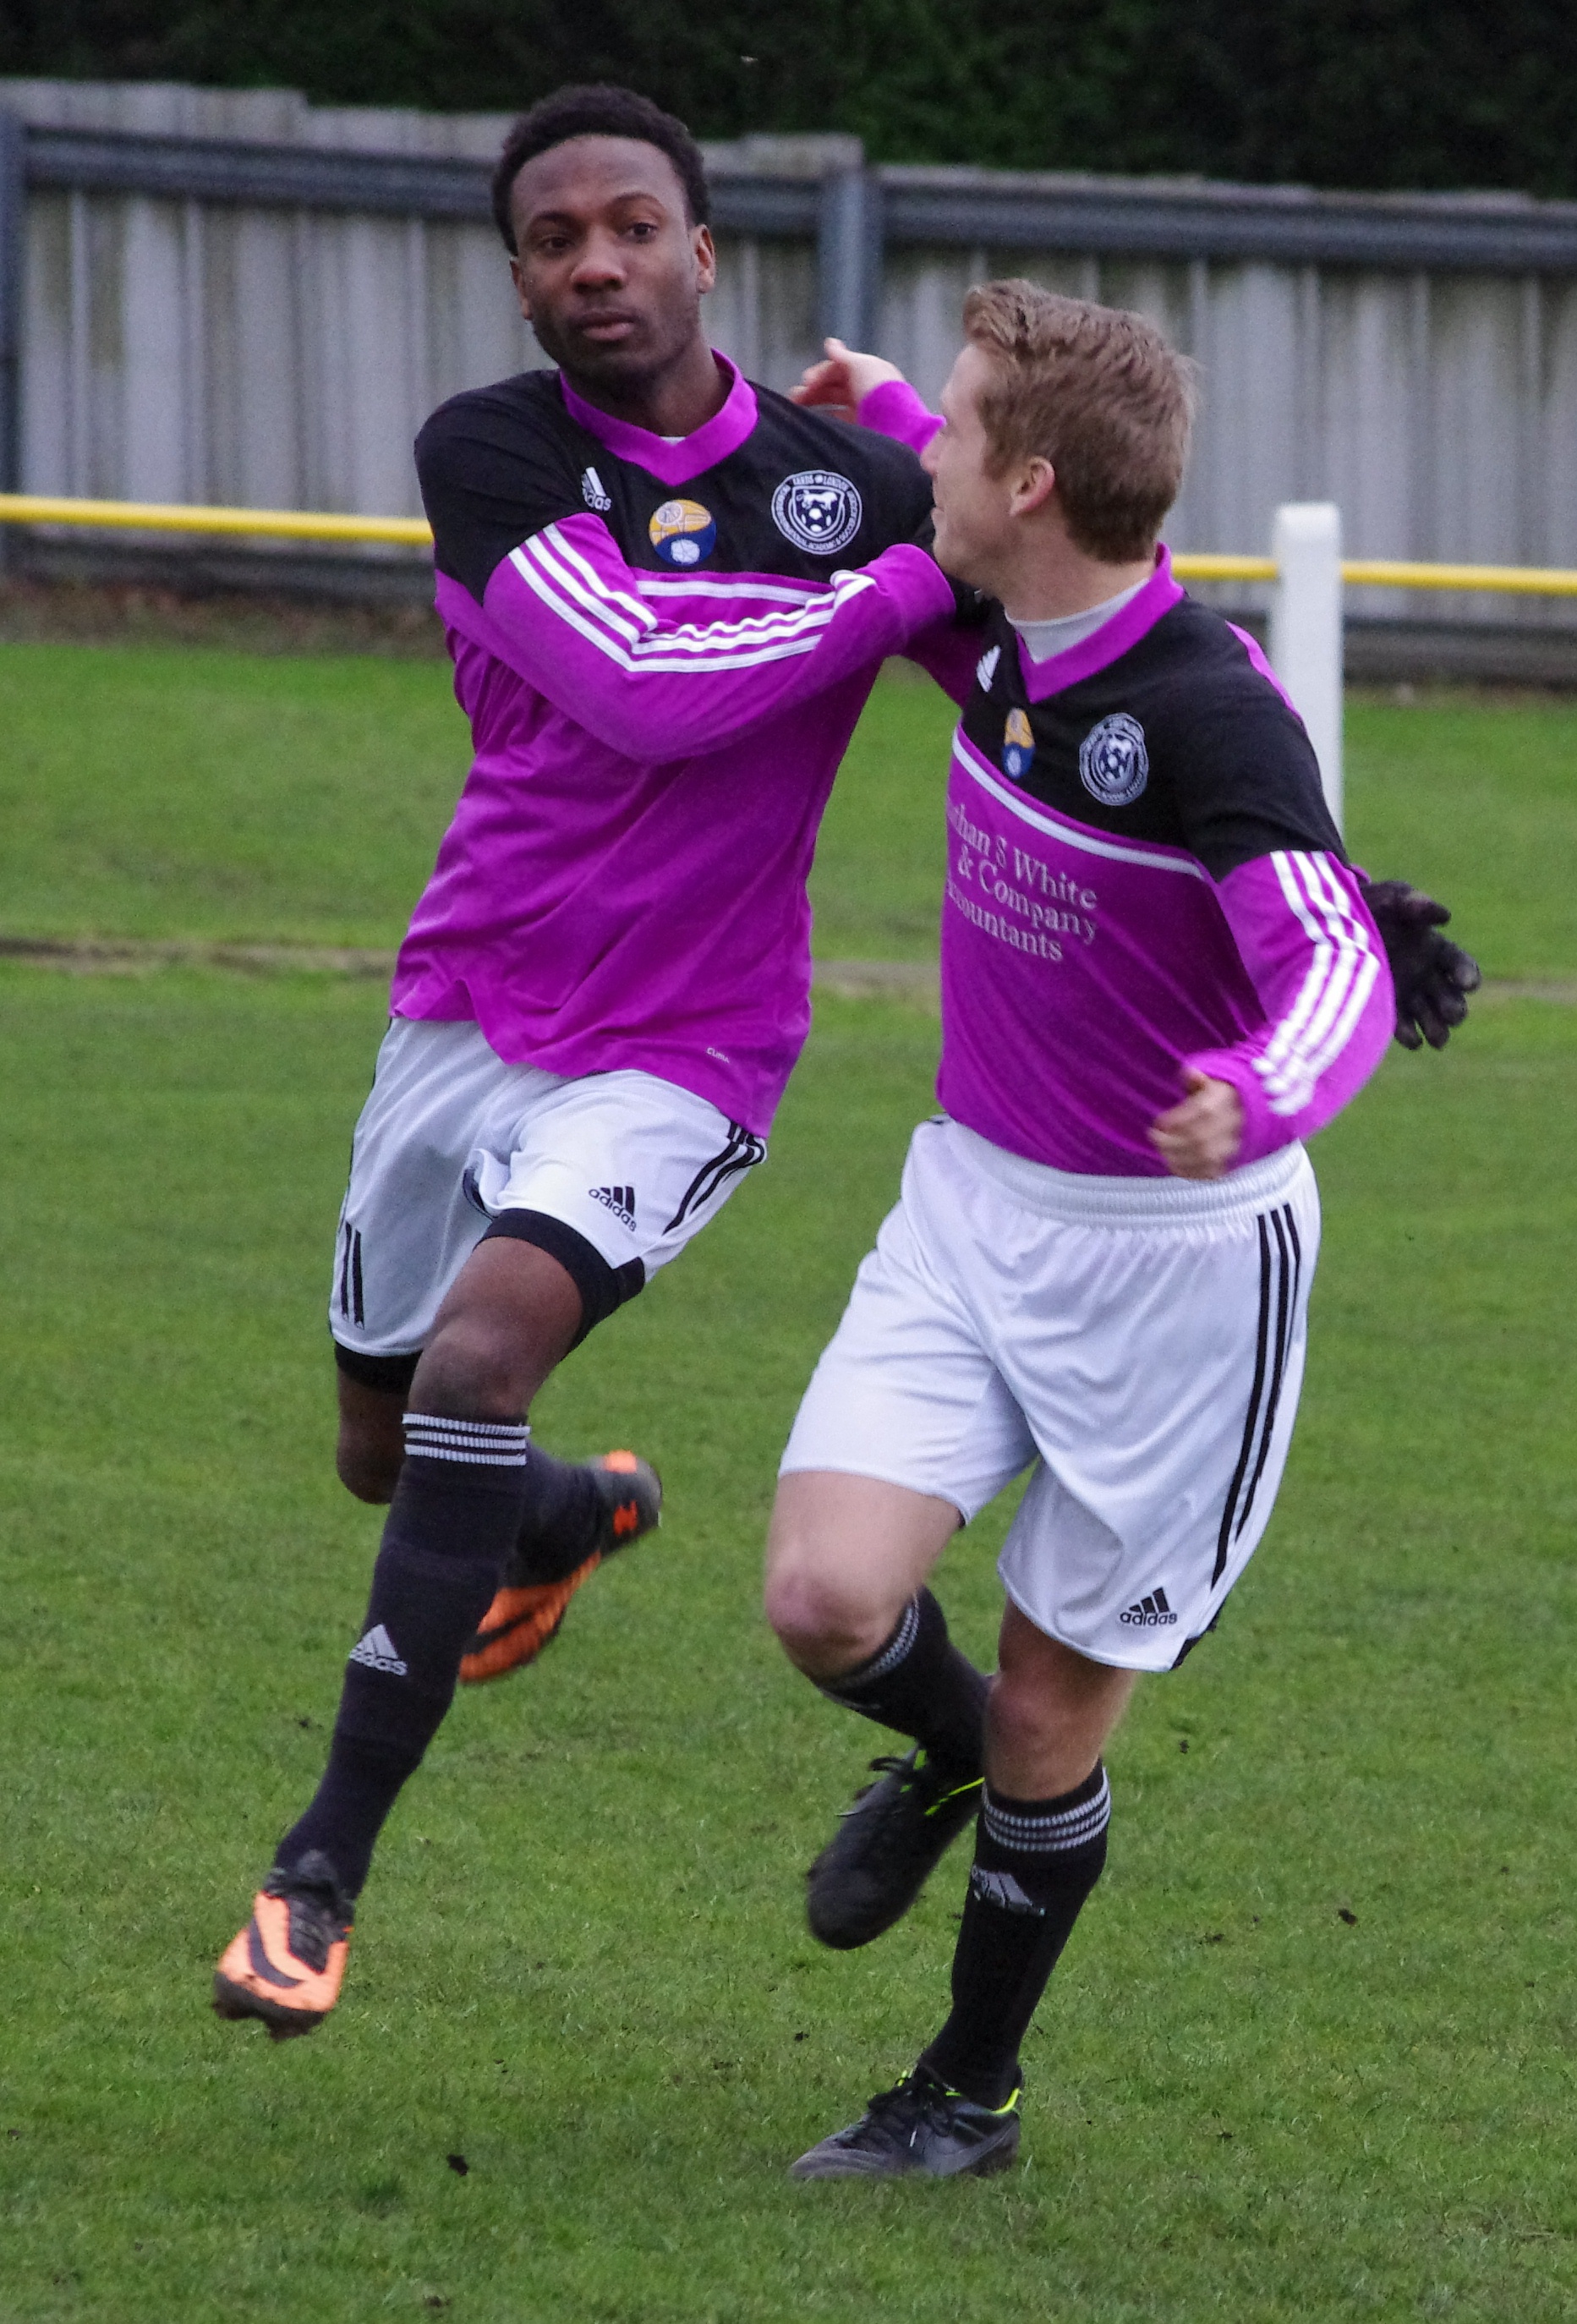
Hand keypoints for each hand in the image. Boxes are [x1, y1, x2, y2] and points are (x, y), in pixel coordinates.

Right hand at [791, 336, 904, 421]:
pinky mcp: (861, 432)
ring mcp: (863, 413)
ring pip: (832, 407)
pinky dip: (823, 421)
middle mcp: (864, 392)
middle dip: (812, 390)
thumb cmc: (878, 390)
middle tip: (794, 397)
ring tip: (796, 411)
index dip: (820, 373)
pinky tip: (812, 423)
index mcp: (867, 373)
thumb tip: (829, 343)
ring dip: (813, 406)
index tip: (805, 381)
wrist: (896, 426)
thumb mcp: (860, 365)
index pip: (837, 370)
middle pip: (832, 388)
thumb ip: (842, 355)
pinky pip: (837, 424)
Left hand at [1149, 1069, 1244, 1180]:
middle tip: (1154, 1136)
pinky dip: (1190, 1172)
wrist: (1246, 1112)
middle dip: (1173, 1140)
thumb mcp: (1210, 1081)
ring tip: (1161, 1151)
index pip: (1203, 1111)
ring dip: (1178, 1158)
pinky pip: (1212, 1172)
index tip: (1158, 1122)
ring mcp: (1235, 1145)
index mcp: (1228, 1099)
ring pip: (1207, 1157)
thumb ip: (1195, 1079)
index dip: (1178, 1119)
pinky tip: (1173, 1165)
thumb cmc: (1218, 1095)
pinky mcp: (1231, 1162)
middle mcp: (1235, 1124)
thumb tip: (1188, 1073)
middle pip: (1203, 1137)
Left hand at [1359, 879, 1481, 1050]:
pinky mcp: (1385, 1007)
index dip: (1468, 974)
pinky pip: (1402, 1026)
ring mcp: (1406, 993)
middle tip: (1452, 1014)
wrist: (1329, 923)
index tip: (1468, 983)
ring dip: (1438, 1029)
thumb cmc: (1369, 904)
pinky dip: (1409, 1034)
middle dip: (1455, 1008)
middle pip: (1450, 997)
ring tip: (1438, 1039)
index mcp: (1434, 948)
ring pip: (1431, 1017)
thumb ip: (1414, 902)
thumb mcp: (1390, 896)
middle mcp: (1425, 974)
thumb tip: (1445, 916)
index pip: (1460, 964)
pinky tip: (1412, 1039)